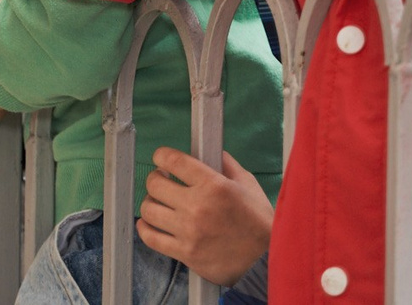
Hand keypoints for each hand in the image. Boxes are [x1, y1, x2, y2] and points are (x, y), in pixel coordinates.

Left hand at [135, 149, 273, 283]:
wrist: (266, 261)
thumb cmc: (260, 223)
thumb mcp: (248, 185)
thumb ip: (227, 165)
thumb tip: (212, 150)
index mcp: (214, 185)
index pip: (174, 161)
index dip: (162, 156)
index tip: (161, 159)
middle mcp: (197, 207)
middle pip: (155, 184)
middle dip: (156, 179)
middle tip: (162, 181)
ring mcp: (189, 232)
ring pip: (149, 210)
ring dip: (150, 203)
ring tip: (158, 203)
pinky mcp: (185, 253)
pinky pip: (151, 238)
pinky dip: (145, 228)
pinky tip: (150, 223)